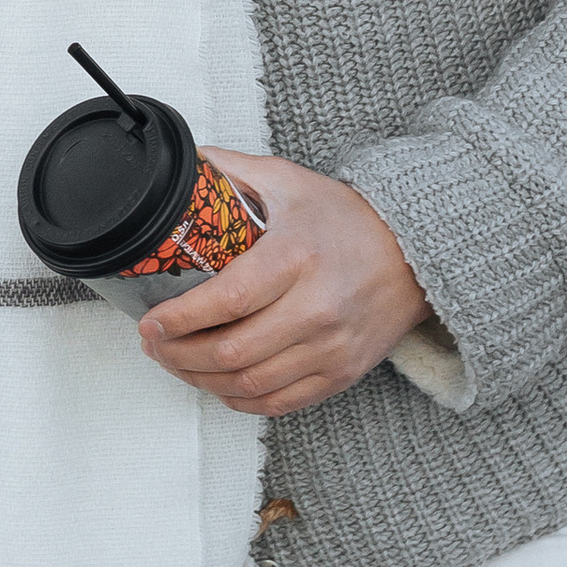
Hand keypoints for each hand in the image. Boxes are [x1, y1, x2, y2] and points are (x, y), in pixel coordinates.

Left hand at [138, 151, 426, 417]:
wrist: (416, 253)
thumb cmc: (347, 218)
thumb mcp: (288, 180)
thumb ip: (231, 170)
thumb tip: (182, 162)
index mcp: (297, 257)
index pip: (227, 301)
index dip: (179, 319)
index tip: (150, 322)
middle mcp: (317, 308)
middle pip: (231, 352)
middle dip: (179, 354)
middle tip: (155, 345)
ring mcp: (331, 347)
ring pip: (249, 385)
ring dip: (201, 381)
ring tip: (177, 363)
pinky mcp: (341, 374)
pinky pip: (279, 404)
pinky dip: (239, 400)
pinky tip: (217, 384)